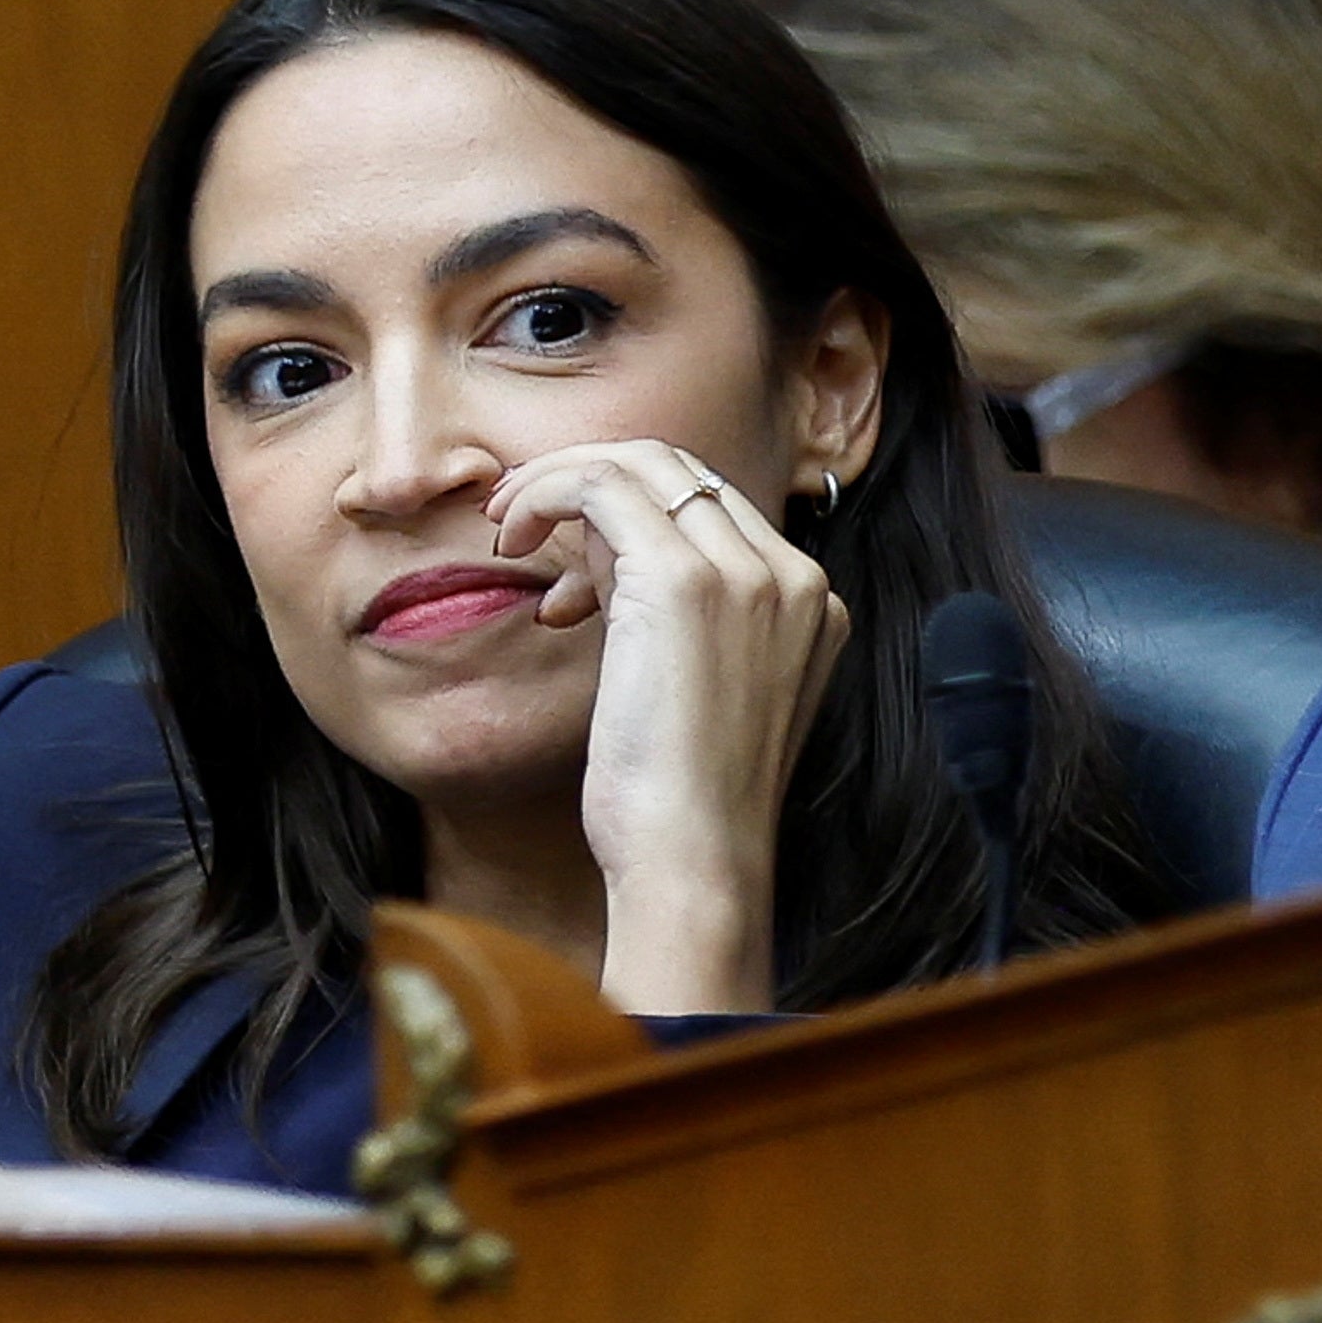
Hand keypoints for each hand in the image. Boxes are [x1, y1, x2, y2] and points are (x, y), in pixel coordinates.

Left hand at [484, 439, 852, 1012]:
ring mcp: (750, 574)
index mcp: (812, 604)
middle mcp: (795, 576)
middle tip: (521, 523)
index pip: (714, 505)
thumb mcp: (695, 688)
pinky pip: (602, 485)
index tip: (567, 565)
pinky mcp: (686, 581)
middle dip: (590, 478)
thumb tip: (594, 558)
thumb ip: (670, 614)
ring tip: (508, 533)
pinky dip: (546, 494)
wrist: (694, 860)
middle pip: (683, 467)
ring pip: (640, 462)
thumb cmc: (681, 800)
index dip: (627, 513)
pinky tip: (512, 543)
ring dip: (558, 482)